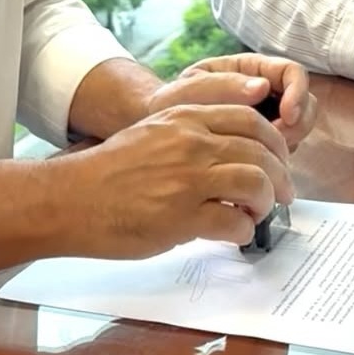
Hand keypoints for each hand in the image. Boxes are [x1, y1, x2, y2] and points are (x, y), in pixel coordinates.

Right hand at [58, 103, 293, 256]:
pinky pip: (234, 223)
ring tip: (256, 214)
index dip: (275, 142)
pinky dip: (244, 231)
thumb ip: (192, 132)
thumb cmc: (108, 172)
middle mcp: (191, 144)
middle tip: (284, 194)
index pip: (250, 119)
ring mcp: (188, 180)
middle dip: (281, 176)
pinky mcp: (182, 218)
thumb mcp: (152, 132)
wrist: (69, 200)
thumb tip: (232, 147)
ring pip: (255, 183)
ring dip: (266, 203)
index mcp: (185, 119)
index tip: (279, 160)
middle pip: (261, 152)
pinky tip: (235, 234)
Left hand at [149, 53, 316, 148]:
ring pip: (300, 127)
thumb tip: (262, 86)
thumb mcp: (188, 91)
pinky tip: (255, 165)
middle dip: (298, 123)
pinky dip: (278, 158)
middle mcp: (265, 92)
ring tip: (262, 154)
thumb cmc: (171, 106)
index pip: (292, 72)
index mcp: (250, 70)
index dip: (297, 93)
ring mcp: (268, 118)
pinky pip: (285, 148)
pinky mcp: (265, 142)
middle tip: (277, 141)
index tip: (288, 115)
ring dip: (290, 142)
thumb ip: (222, 87)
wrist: (159, 132)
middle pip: (306, 101)